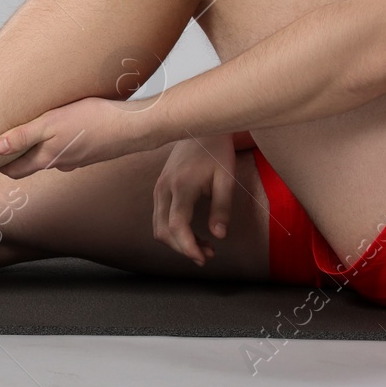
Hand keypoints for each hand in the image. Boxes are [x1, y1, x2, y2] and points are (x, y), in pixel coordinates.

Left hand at [0, 96, 151, 178]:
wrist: (134, 127)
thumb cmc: (93, 122)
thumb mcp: (52, 124)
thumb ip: (24, 136)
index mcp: (47, 159)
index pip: (13, 170)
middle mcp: (60, 163)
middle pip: (30, 162)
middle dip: (16, 151)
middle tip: (4, 132)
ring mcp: (77, 158)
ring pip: (49, 153)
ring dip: (38, 143)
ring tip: (30, 122)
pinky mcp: (90, 149)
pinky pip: (67, 146)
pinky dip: (58, 138)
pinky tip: (63, 122)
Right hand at [153, 134, 236, 265]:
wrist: (200, 127)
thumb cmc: (216, 151)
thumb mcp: (226, 179)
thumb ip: (222, 208)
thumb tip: (219, 236)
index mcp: (181, 185)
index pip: (177, 226)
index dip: (188, 247)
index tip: (203, 259)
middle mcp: (164, 188)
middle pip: (163, 231)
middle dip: (183, 248)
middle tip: (208, 255)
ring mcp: (159, 188)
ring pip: (159, 226)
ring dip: (178, 242)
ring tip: (205, 247)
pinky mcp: (160, 188)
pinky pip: (161, 217)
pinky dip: (174, 231)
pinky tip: (195, 233)